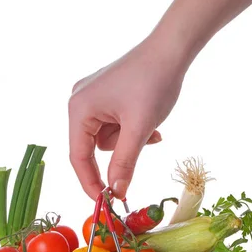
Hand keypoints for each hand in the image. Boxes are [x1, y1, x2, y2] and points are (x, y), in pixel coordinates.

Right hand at [68, 36, 185, 198]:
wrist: (172, 49)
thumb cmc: (154, 82)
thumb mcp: (139, 128)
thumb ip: (125, 163)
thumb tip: (117, 192)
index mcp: (79, 108)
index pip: (79, 157)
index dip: (91, 183)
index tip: (106, 203)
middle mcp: (80, 101)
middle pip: (94, 147)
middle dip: (122, 152)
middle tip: (143, 149)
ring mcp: (93, 96)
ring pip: (108, 138)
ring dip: (130, 140)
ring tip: (151, 127)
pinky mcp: (107, 95)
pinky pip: (115, 124)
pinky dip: (132, 129)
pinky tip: (150, 121)